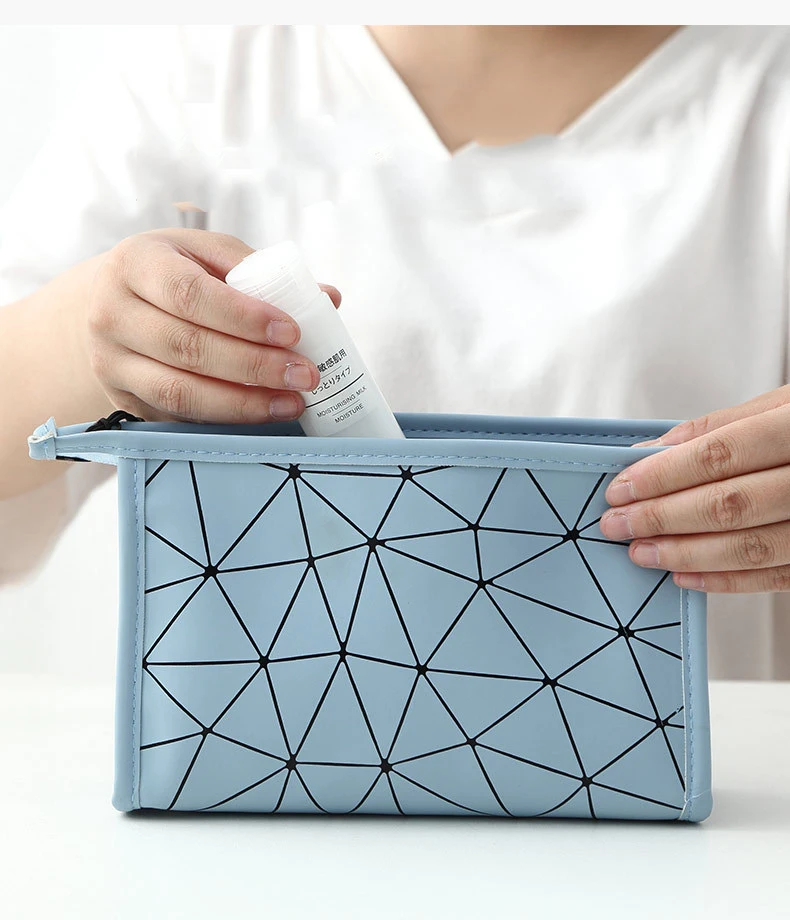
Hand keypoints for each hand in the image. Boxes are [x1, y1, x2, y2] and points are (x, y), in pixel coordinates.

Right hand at [85, 230, 340, 423]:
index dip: (243, 317)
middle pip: (187, 348)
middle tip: (306, 375)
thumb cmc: (173, 274)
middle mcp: (112, 313)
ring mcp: (111, 362)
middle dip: (254, 367)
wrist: (108, 304)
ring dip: (244, 404)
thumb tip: (330, 298)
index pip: (189, 294)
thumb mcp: (207, 255)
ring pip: (179, 392)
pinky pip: (177, 417)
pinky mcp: (123, 400)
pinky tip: (263, 415)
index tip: (293, 333)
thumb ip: (261, 272)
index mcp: (136, 263)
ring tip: (293, 402)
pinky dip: (225, 419)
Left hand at [598, 386, 789, 592]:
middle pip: (728, 504)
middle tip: (617, 524)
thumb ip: (721, 427)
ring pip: (750, 546)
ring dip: (685, 553)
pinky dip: (725, 580)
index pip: (719, 455)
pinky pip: (776, 577)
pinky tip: (685, 575)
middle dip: (662, 517)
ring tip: (642, 552)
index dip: (663, 476)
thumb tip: (654, 451)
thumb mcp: (786, 403)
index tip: (620, 488)